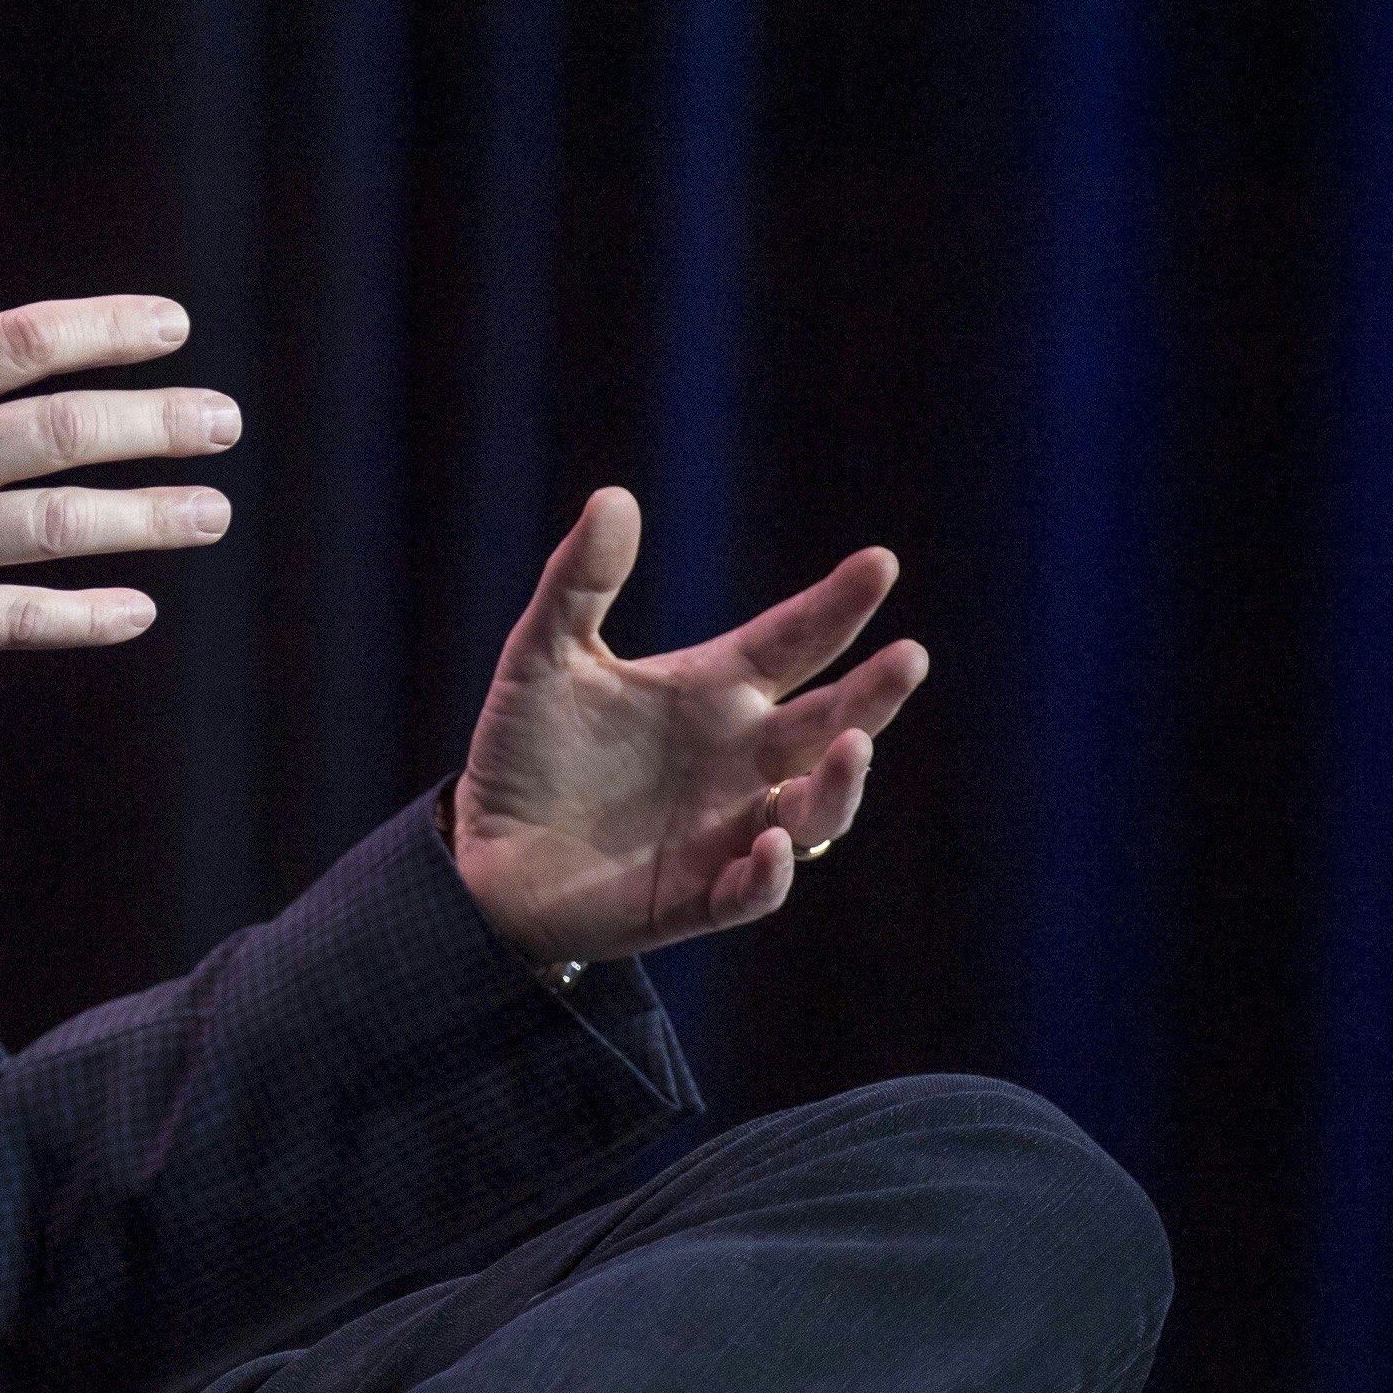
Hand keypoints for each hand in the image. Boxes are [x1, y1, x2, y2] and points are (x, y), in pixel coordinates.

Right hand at [0, 239, 239, 691]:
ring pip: (58, 526)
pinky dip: (85, 617)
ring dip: (149, 517)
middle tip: (226, 423)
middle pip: (64, 428)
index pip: (24, 340)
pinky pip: (17, 619)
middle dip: (160, 422)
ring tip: (212, 511)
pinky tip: (140, 609)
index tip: (174, 326)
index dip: (110, 329)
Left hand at [448, 488, 927, 961]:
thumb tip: (615, 497)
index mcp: (713, 691)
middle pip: (827, 723)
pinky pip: (751, 889)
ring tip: (852, 744)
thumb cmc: (524, 750)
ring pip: (814, 810)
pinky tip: (771, 840)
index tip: (879, 563)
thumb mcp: (543, 656)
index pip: (793, 642)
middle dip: (873, 694)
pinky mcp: (696, 896)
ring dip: (840, 783)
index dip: (837, 606)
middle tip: (909, 656)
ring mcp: (727, 830)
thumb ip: (579, 583)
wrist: (483, 854)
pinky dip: (769, 870)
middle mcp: (739, 759)